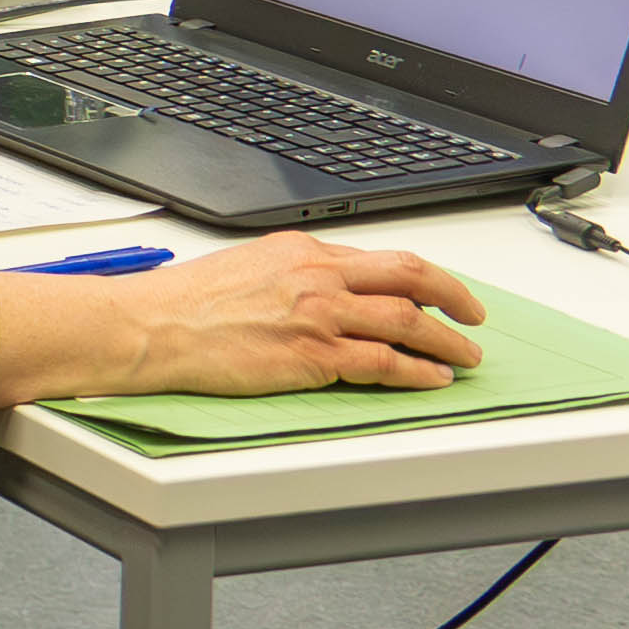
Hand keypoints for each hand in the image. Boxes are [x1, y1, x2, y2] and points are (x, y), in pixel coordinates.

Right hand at [31, 233, 488, 399]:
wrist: (154, 326)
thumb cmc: (187, 302)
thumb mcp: (249, 266)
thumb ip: (297, 274)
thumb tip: (333, 290)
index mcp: (302, 250)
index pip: (381, 259)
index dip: (423, 278)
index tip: (440, 293)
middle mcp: (317, 276)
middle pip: (410, 277)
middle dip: (454, 298)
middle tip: (474, 317)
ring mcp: (317, 315)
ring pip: (406, 320)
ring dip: (445, 341)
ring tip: (464, 357)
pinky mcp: (311, 355)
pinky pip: (382, 362)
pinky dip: (416, 371)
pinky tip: (431, 378)